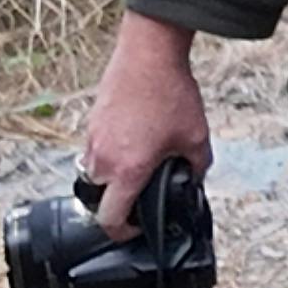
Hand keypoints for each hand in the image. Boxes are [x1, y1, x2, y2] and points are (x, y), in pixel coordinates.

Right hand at [80, 12, 210, 242]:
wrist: (148, 54)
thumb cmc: (171, 94)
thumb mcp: (196, 137)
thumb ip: (196, 167)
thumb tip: (193, 181)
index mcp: (127, 170)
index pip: (110, 219)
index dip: (122, 232)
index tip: (136, 229)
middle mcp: (102, 160)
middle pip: (100, 199)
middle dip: (119, 203)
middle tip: (141, 197)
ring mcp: (92, 140)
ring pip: (95, 174)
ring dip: (113, 178)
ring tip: (139, 166)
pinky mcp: (91, 124)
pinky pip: (96, 152)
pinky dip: (110, 155)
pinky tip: (135, 140)